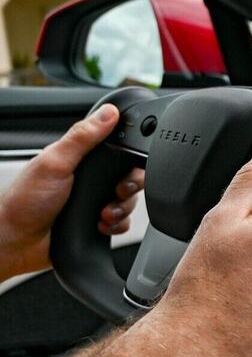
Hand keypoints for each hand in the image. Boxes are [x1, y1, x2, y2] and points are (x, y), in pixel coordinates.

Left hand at [0, 105, 144, 280]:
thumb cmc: (24, 202)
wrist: (17, 243)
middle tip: (116, 192)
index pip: (117, 150)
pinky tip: (101, 226)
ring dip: (121, 210)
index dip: (129, 157)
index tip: (128, 167)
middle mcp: (89, 179)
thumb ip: (82, 137)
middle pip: (128, 176)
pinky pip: (122, 222)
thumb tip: (108, 113)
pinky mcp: (97, 222)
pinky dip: (117, 225)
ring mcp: (93, 201)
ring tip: (103, 215)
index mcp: (79, 159)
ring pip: (128, 201)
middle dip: (128, 188)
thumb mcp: (55, 162)